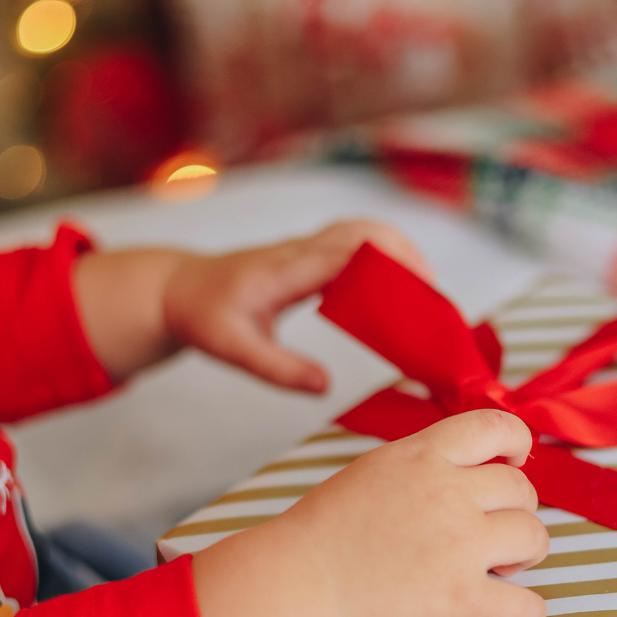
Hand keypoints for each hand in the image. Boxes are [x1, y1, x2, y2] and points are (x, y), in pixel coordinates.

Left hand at [164, 219, 432, 392]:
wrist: (179, 289)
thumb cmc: (204, 316)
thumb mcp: (233, 349)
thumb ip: (277, 368)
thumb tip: (323, 385)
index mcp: (285, 270)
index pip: (347, 255)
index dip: (389, 266)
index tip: (422, 290)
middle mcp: (299, 251)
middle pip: (363, 231)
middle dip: (405, 254)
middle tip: (436, 293)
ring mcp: (305, 248)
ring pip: (362, 231)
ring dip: (399, 250)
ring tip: (429, 289)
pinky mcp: (308, 254)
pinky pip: (354, 242)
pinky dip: (384, 254)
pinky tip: (400, 285)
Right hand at [285, 409, 549, 616]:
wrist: (298, 585)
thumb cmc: (322, 536)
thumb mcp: (374, 472)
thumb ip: (423, 466)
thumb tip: (466, 473)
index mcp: (423, 456)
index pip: (497, 427)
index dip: (516, 446)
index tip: (513, 465)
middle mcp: (448, 493)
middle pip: (522, 490)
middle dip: (516, 513)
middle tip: (491, 537)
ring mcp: (459, 545)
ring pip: (534, 537)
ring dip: (524, 555)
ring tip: (498, 569)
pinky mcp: (461, 599)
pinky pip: (527, 607)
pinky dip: (524, 613)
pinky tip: (505, 613)